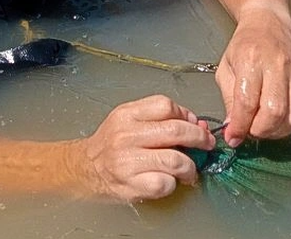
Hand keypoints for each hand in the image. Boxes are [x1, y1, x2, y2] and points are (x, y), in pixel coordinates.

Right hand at [68, 95, 214, 202]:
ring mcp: (127, 160)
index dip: (187, 115)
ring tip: (189, 169)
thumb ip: (159, 118)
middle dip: (199, 138)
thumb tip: (196, 123)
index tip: (195, 124)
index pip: (165, 106)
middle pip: (176, 130)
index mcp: (127, 114)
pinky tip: (170, 181)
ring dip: (190, 166)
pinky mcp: (131, 184)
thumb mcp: (129, 120)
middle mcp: (126, 134)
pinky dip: (174, 183)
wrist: (85, 168)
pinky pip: (165, 183)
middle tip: (206, 145)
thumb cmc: (112, 144)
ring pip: (175, 160)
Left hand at [216, 1, 290, 146]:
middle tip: (248, 131)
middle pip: (274, 112)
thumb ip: (229, 100)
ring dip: (274, 131)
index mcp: (251, 59)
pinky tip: (274, 119)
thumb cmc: (244, 46)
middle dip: (259, 130)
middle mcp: (277, 65)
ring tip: (261, 125)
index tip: (233, 137)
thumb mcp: (225, 68)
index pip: (247, 101)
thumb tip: (233, 130)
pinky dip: (286, 124)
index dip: (240, 125)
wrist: (268, 24)